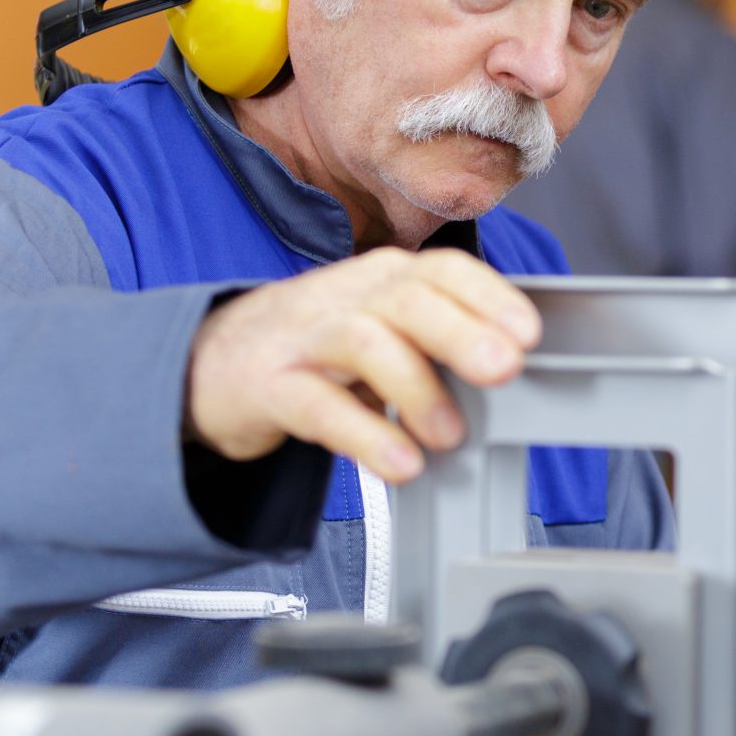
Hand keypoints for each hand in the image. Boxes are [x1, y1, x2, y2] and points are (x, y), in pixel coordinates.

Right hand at [184, 246, 540, 480]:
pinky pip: (320, 407)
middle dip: (460, 331)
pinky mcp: (268, 387)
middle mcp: (345, 298)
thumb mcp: (379, 329)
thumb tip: (509, 367)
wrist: (207, 364)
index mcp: (381, 279)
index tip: (527, 332)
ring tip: (450, 434)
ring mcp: (303, 339)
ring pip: (364, 342)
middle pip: (407, 299)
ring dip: (415, 388)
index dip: (488, 297)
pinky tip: (400, 464)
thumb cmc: (315, 346)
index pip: (441, 271)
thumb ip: (436, 341)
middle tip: (505, 369)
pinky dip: (365, 436)